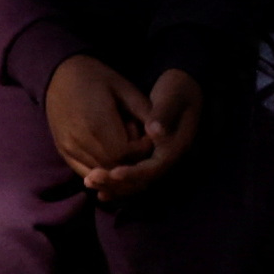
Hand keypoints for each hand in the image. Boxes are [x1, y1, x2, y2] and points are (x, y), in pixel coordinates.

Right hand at [45, 53, 160, 193]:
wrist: (59, 74)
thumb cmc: (96, 77)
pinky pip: (85, 173)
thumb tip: (162, 133)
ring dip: (117, 170)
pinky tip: (112, 162)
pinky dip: (101, 172)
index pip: (124, 154)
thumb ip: (144, 111)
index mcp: (97, 123)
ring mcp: (69, 148)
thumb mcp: (124, 87)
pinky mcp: (63, 152)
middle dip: (131, 163)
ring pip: (99, 174)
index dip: (140, 152)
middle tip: (141, 148)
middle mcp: (80, 140)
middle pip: (112, 168)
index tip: (148, 139)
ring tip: (128, 152)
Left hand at [100, 68, 206, 205]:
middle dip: (117, 183)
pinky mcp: (147, 156)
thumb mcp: (173, 98)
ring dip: (112, 185)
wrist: (184, 88)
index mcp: (175, 148)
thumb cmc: (178, 89)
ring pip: (134, 182)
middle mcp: (166, 159)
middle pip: (141, 182)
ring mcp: (156, 159)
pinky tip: (93, 179)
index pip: (153, 170)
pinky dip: (113, 180)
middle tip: (92, 179)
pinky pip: (130, 175)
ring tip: (89, 181)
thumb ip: (163, 114)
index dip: (133, 174)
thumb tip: (154, 131)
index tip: (113, 173)